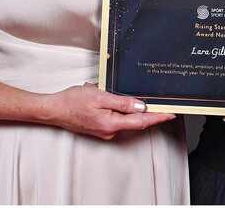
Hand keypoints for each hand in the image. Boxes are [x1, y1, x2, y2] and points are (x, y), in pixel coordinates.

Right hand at [41, 85, 175, 139]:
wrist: (53, 110)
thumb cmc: (72, 102)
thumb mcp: (100, 96)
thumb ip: (122, 102)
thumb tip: (141, 106)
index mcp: (111, 123)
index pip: (141, 120)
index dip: (158, 117)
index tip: (171, 114)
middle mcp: (110, 131)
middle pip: (134, 120)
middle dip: (139, 107)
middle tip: (149, 99)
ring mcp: (104, 131)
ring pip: (122, 116)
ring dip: (119, 103)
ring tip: (102, 92)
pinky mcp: (100, 128)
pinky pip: (113, 116)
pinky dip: (112, 106)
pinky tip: (98, 96)